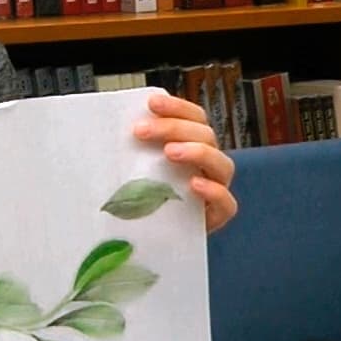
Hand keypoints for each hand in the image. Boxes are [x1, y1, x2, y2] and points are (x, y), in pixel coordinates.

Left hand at [133, 94, 236, 233]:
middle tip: (142, 131)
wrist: (151, 237)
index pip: (194, 117)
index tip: (151, 102)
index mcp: (194, 145)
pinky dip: (213, 191)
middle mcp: (209, 163)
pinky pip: (227, 203)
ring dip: (197, 152)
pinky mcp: (217, 216)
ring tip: (169, 153)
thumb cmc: (145, 199)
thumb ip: (136, 149)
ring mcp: (217, 188)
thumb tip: (112, 126)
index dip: (176, 107)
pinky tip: (194, 185)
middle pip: (205, 135)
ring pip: (221, 163)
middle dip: (174, 127)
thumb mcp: (138, 168)